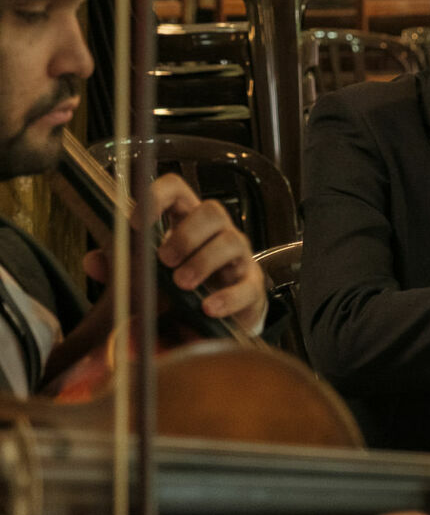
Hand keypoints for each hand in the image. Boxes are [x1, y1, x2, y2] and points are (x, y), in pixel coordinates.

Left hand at [83, 173, 267, 333]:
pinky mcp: (251, 288)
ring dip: (203, 261)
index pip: (176, 189)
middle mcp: (216, 233)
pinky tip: (208, 308)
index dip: (158, 197)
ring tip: (182, 284)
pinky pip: (247, 285)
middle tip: (164, 260)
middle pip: (212, 211)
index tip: (137, 223)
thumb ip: (118, 270)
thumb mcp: (144, 279)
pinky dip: (227, 297)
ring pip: (232, 240)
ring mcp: (238, 258)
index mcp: (186, 221)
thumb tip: (92, 260)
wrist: (214, 325)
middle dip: (187, 234)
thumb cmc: (179, 294)